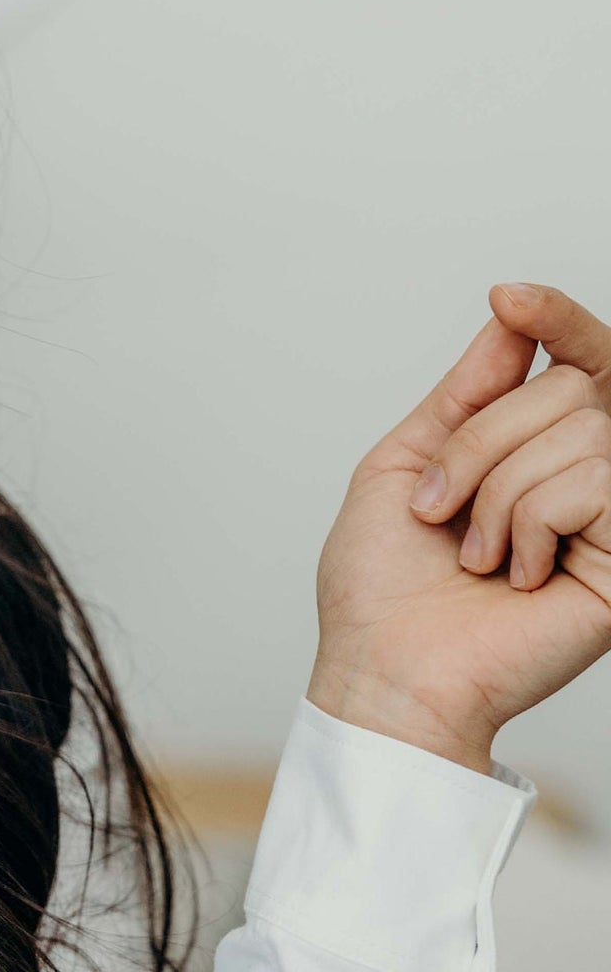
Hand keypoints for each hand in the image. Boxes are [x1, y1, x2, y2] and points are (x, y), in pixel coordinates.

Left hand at [309, 283, 610, 773]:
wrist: (384, 672)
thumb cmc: (381, 593)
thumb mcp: (400, 470)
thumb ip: (462, 394)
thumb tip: (510, 318)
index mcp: (533, 454)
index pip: (573, 362)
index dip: (555, 319)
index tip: (510, 299)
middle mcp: (584, 477)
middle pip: (567, 386)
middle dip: (480, 445)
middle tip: (440, 514)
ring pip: (581, 429)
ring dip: (498, 495)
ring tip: (477, 558)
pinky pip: (596, 482)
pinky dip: (532, 524)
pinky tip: (517, 577)